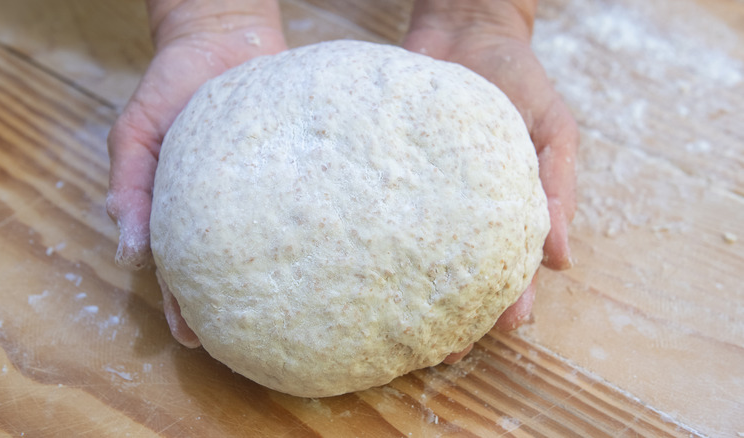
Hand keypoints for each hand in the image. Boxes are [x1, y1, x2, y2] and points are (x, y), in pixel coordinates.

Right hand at [107, 0, 285, 343]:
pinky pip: (298, 207)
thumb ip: (129, 187)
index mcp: (182, 210)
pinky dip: (303, 235)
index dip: (183, 305)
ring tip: (283, 321)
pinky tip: (319, 259)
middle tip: (245, 346)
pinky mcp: (293, 173)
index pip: (180, 267)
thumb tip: (126, 253)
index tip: (195, 339)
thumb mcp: (135, 134)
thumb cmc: (172, 87)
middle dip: (231, 309)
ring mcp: (262, 195)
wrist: (224, 39)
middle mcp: (224, 210)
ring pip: (265, 248)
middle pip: (227, 269)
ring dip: (269, 284)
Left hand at [404, 0, 577, 362]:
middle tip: (436, 349)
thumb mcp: (552, 130)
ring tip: (395, 326)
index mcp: (505, 207)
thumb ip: (557, 188)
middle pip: (456, 271)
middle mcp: (459, 210)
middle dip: (450, 312)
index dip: (504, 301)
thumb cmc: (516, 79)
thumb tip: (564, 260)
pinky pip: (380, 213)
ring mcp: (420, 195)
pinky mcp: (387, 174)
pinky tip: (359, 268)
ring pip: (414, 253)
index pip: (508, 265)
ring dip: (409, 290)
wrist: (463, 28)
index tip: (495, 330)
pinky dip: (373, 241)